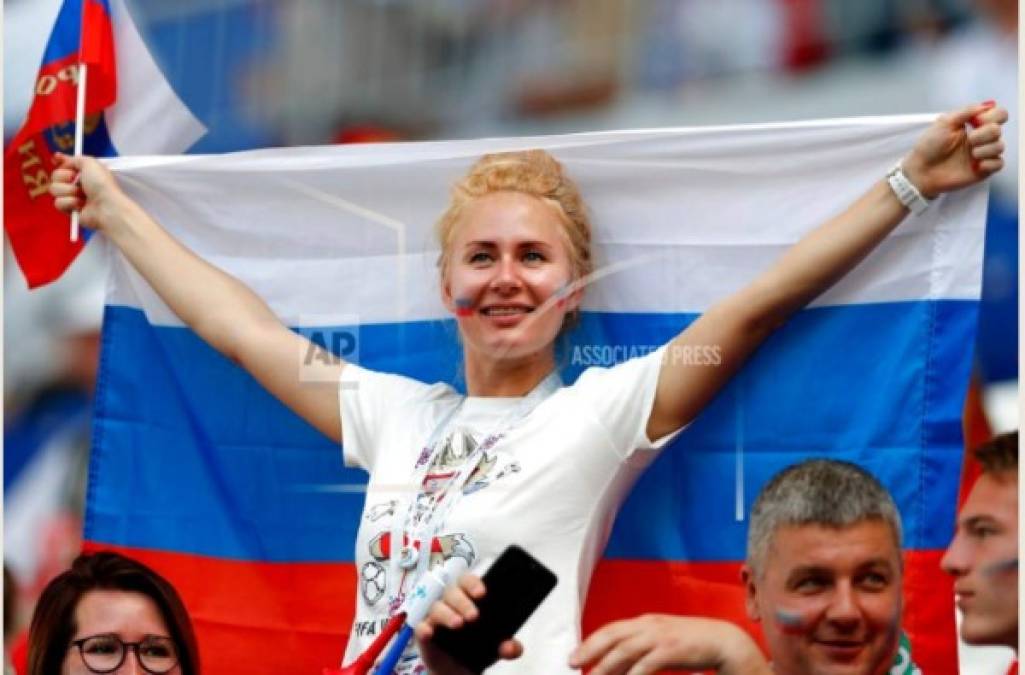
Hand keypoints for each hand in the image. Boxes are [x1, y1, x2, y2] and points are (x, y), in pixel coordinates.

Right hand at [49, 152, 129, 232]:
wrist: (106, 206)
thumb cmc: (101, 184)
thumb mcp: (90, 163)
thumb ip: (75, 159)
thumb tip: (63, 159)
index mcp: (83, 171)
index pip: (66, 164)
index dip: (60, 161)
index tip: (56, 158)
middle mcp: (77, 183)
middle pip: (55, 176)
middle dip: (64, 177)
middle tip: (78, 181)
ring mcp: (72, 197)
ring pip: (54, 189)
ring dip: (69, 191)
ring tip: (83, 196)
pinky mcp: (69, 210)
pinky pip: (58, 203)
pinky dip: (69, 203)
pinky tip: (81, 205)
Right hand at [414, 573, 522, 674]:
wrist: (459, 669)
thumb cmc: (477, 647)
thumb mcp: (496, 647)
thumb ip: (508, 646)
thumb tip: (512, 648)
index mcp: (468, 597)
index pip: (468, 581)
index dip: (473, 583)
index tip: (483, 593)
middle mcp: (450, 602)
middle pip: (452, 592)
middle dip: (463, 602)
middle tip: (474, 616)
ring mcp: (435, 617)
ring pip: (437, 607)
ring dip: (447, 614)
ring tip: (459, 624)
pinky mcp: (424, 633)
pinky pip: (420, 627)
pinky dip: (424, 628)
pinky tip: (429, 632)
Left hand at [568, 614, 769, 674]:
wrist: (724, 640)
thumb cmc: (691, 643)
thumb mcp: (662, 641)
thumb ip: (639, 649)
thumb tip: (615, 665)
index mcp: (645, 622)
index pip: (611, 629)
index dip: (590, 642)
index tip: (574, 657)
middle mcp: (649, 625)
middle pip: (612, 636)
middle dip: (590, 650)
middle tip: (573, 664)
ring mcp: (661, 636)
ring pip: (625, 650)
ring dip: (605, 666)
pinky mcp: (672, 650)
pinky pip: (647, 664)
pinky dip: (632, 674)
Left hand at [903, 101, 1007, 198]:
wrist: (921, 170)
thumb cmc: (929, 146)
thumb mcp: (944, 122)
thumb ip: (966, 111)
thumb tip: (987, 105)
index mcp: (974, 125)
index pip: (999, 114)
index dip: (993, 116)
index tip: (976, 121)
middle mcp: (981, 138)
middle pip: (998, 130)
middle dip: (984, 134)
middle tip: (970, 140)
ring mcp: (983, 154)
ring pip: (1000, 146)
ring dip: (985, 149)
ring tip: (970, 154)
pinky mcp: (983, 170)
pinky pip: (999, 164)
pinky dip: (989, 163)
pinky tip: (975, 165)